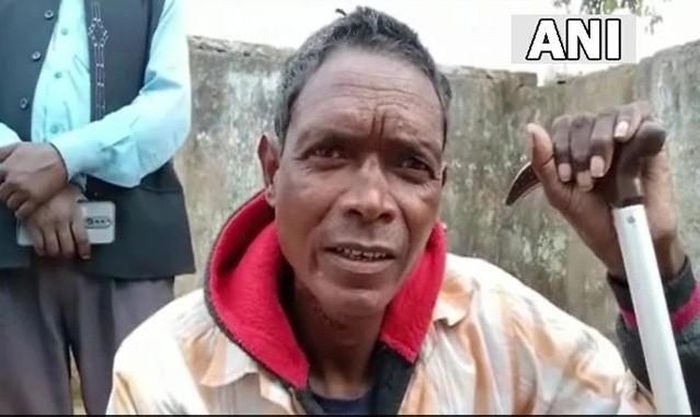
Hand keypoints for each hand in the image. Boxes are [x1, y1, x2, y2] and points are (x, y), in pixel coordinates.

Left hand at [0, 142, 68, 217]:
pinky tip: (25, 208)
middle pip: (1, 194)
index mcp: (5, 168)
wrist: (63, 158)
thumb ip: (1, 154)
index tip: (5, 184)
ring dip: (14, 202)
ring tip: (21, 198)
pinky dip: (21, 212)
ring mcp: (24, 191)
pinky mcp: (35, 199)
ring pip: (10, 204)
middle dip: (7, 193)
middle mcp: (12, 181)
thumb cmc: (40, 151)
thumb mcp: (17, 146)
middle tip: (14, 191)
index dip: (1, 183)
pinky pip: (21, 212)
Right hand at [25, 185, 90, 259]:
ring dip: (56, 254)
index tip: (85, 254)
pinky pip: (38, 244)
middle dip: (70, 254)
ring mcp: (46, 225)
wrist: (38, 181)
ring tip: (58, 253)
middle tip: (70, 254)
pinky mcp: (33, 226)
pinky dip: (42, 250)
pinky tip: (44, 250)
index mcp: (73, 215)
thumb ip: (81, 205)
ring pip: (53, 248)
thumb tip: (89, 212)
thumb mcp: (74, 194)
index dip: (84, 250)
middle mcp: (61, 222)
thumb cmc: (57, 186)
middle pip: (67, 247)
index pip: (82, 238)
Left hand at [527, 101, 684, 279]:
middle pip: (585, 119)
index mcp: (576, 145)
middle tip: (587, 181)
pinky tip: (623, 138)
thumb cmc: (590, 217)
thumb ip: (543, 162)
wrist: (623, 242)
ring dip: (601, 141)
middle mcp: (600, 136)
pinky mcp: (653, 144)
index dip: (561, 146)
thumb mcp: (558, 192)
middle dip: (581, 151)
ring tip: (602, 171)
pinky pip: (644, 117)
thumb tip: (531, 127)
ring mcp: (627, 138)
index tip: (566, 177)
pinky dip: (631, 124)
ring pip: (612, 115)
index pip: (564, 124)